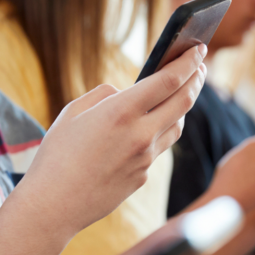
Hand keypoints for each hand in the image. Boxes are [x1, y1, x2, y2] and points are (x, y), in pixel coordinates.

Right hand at [18, 45, 206, 234]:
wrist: (53, 206)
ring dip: (182, 106)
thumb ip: (105, 96)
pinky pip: (158, 148)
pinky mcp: (143, 177)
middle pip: (184, 101)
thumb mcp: (73, 112)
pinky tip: (150, 126)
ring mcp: (145, 159)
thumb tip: (129, 93)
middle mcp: (140, 134)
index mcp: (121, 111)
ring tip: (180, 92)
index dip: (189, 62)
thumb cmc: (56, 155)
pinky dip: (159, 132)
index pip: (169, 80)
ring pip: (176, 126)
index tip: (198, 49)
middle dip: (197, 79)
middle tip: (201, 66)